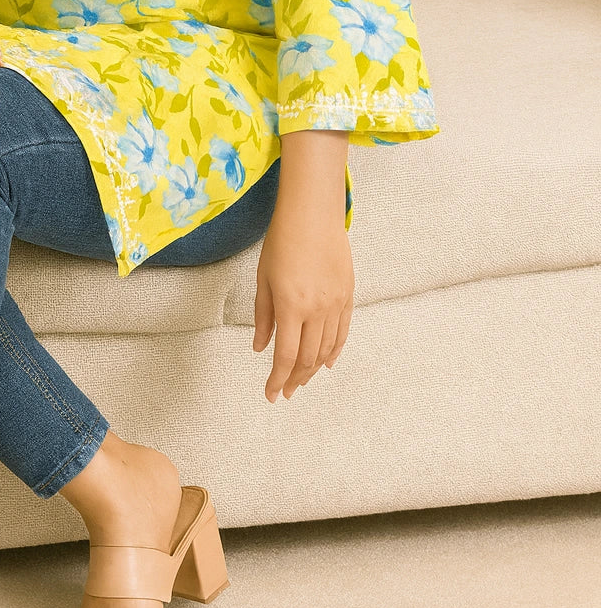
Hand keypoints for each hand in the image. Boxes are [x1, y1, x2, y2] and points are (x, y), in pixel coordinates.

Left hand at [252, 196, 353, 400]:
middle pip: (308, 358)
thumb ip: (263, 317)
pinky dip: (334, 351)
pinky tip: (326, 363)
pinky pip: (342, 332)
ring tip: (301, 380)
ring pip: (326, 349)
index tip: (271, 394)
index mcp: (291, 306)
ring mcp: (335, 304)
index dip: (277, 379)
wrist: (312, 214)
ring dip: (313, 370)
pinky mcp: (348, 295)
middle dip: (295, 379)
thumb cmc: (281, 241)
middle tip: (284, 391)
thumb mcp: (263, 279)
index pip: (286, 356)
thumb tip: (260, 347)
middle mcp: (316, 310)